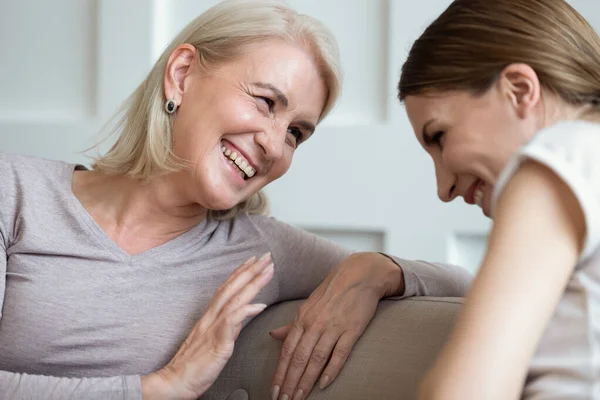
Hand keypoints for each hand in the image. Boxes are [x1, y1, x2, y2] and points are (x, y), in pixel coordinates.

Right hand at [141, 252, 274, 399]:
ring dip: (252, 282)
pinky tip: (259, 305)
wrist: (174, 382)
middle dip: (250, 270)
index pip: (225, 288)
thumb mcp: (212, 341)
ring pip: (234, 299)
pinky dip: (246, 311)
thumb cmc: (192, 365)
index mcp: (208, 317)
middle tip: (266, 255)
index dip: (239, 273)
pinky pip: (231, 323)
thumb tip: (241, 315)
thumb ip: (226, 326)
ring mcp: (212, 329)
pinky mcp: (217, 343)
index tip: (252, 260)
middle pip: (231, 288)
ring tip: (267, 270)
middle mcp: (210, 318)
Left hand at [270, 252, 401, 399]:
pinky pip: (340, 353)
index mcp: (302, 318)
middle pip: (299, 358)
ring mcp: (334, 326)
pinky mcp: (352, 329)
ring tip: (300, 398)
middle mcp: (315, 323)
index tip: (274, 390)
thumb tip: (272, 335)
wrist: (359, 275)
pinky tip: (324, 384)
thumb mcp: (308, 305)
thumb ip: (291, 324)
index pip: (287, 350)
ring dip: (306, 381)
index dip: (280, 372)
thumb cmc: (332, 292)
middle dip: (290, 382)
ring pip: (316, 359)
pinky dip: (332, 370)